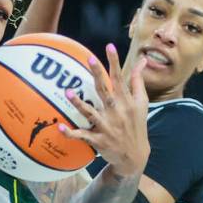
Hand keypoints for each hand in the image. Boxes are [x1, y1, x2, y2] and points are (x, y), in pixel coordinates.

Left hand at [60, 44, 149, 176]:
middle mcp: (116, 112)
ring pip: (91, 113)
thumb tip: (142, 60)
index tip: (109, 46)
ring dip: (79, 103)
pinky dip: (71, 133)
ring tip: (68, 92)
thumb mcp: (142, 103)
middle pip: (105, 90)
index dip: (114, 62)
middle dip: (98, 74)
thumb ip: (138, 81)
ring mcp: (107, 126)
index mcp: (126, 102)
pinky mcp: (98, 140)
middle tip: (89, 58)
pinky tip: (60, 127)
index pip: (120, 78)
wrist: (135, 156)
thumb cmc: (136, 125)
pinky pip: (82, 135)